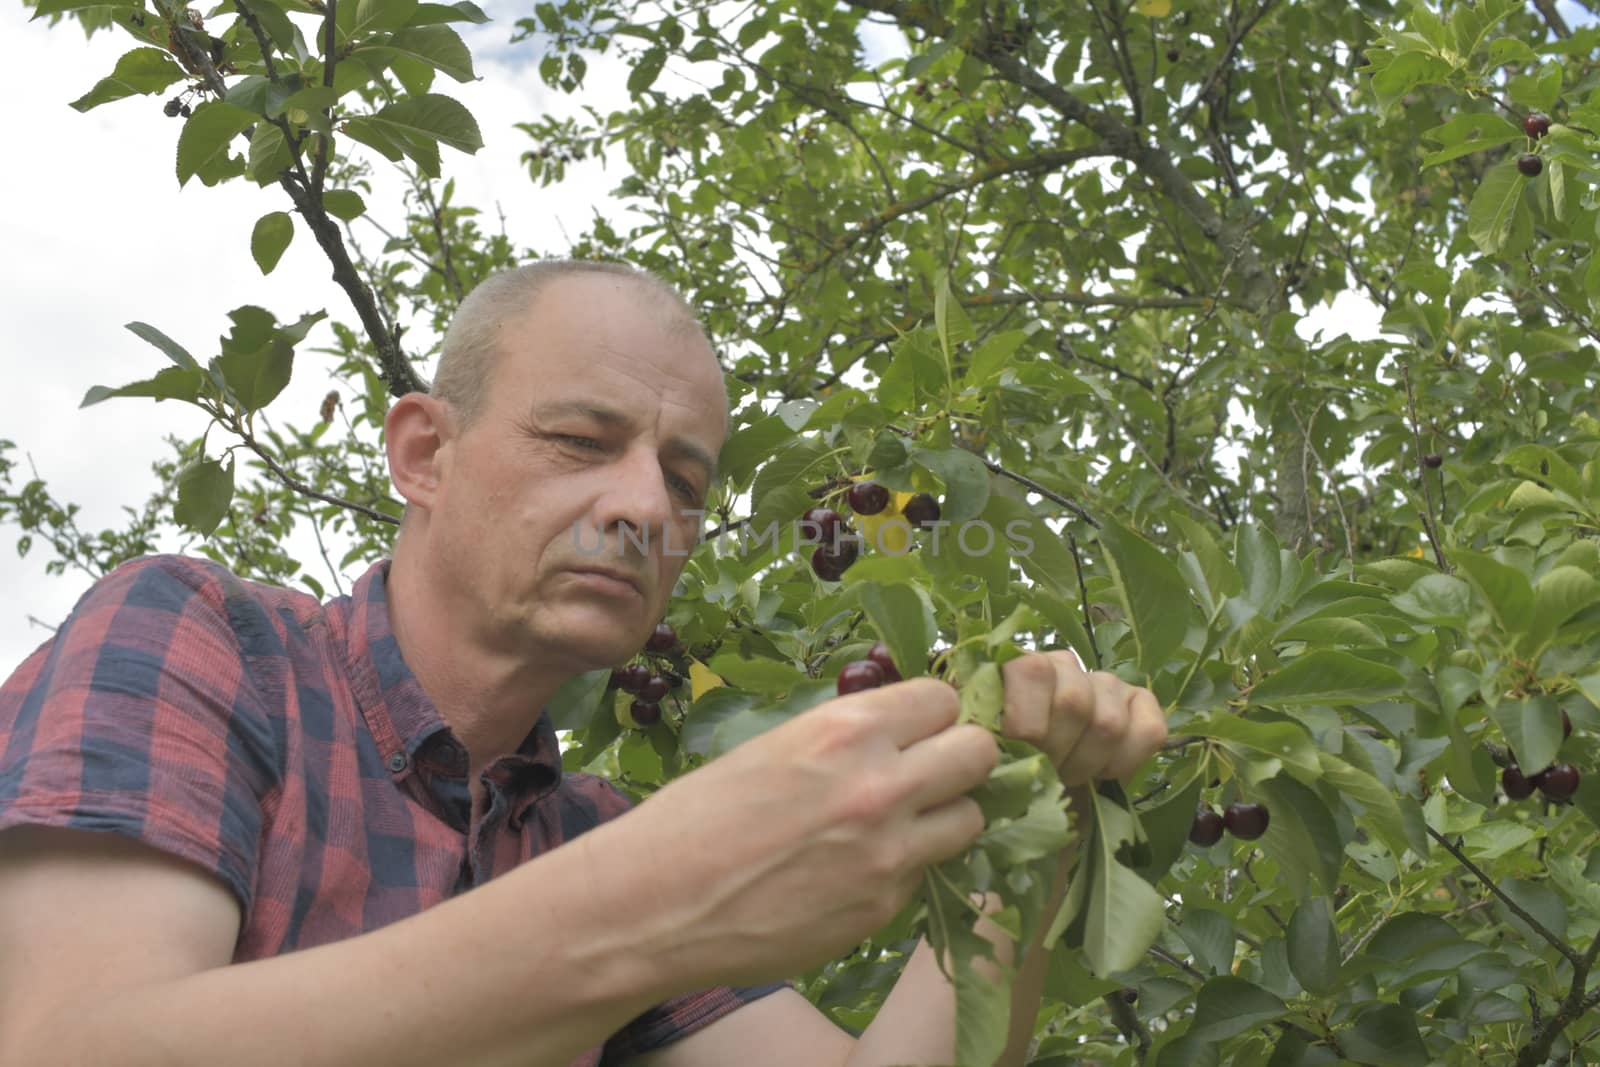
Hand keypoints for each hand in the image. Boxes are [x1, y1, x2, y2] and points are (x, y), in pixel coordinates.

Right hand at [602, 678, 997, 987]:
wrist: (652, 905)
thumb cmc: (698, 817)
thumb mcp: (776, 748)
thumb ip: (846, 740)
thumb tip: (899, 736)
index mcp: (845, 730)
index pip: (943, 699)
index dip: (932, 714)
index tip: (918, 729)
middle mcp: (880, 786)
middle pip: (978, 753)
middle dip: (958, 758)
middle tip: (928, 772)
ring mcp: (888, 854)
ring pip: (970, 818)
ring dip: (944, 817)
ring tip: (899, 824)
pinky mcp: (883, 910)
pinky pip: (926, 873)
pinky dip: (904, 868)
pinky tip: (856, 870)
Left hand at [997, 651, 1166, 786]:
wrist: (1041, 782)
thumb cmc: (1008, 764)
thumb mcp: (985, 749)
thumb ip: (976, 734)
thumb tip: (983, 735)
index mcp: (1016, 664)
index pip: (1032, 672)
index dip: (1027, 725)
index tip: (1017, 755)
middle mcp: (1064, 664)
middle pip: (1074, 703)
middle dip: (1058, 754)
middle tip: (1045, 771)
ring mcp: (1105, 682)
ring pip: (1110, 723)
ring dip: (1086, 764)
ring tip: (1067, 773)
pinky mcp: (1141, 703)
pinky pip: (1150, 731)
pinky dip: (1126, 761)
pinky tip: (1103, 769)